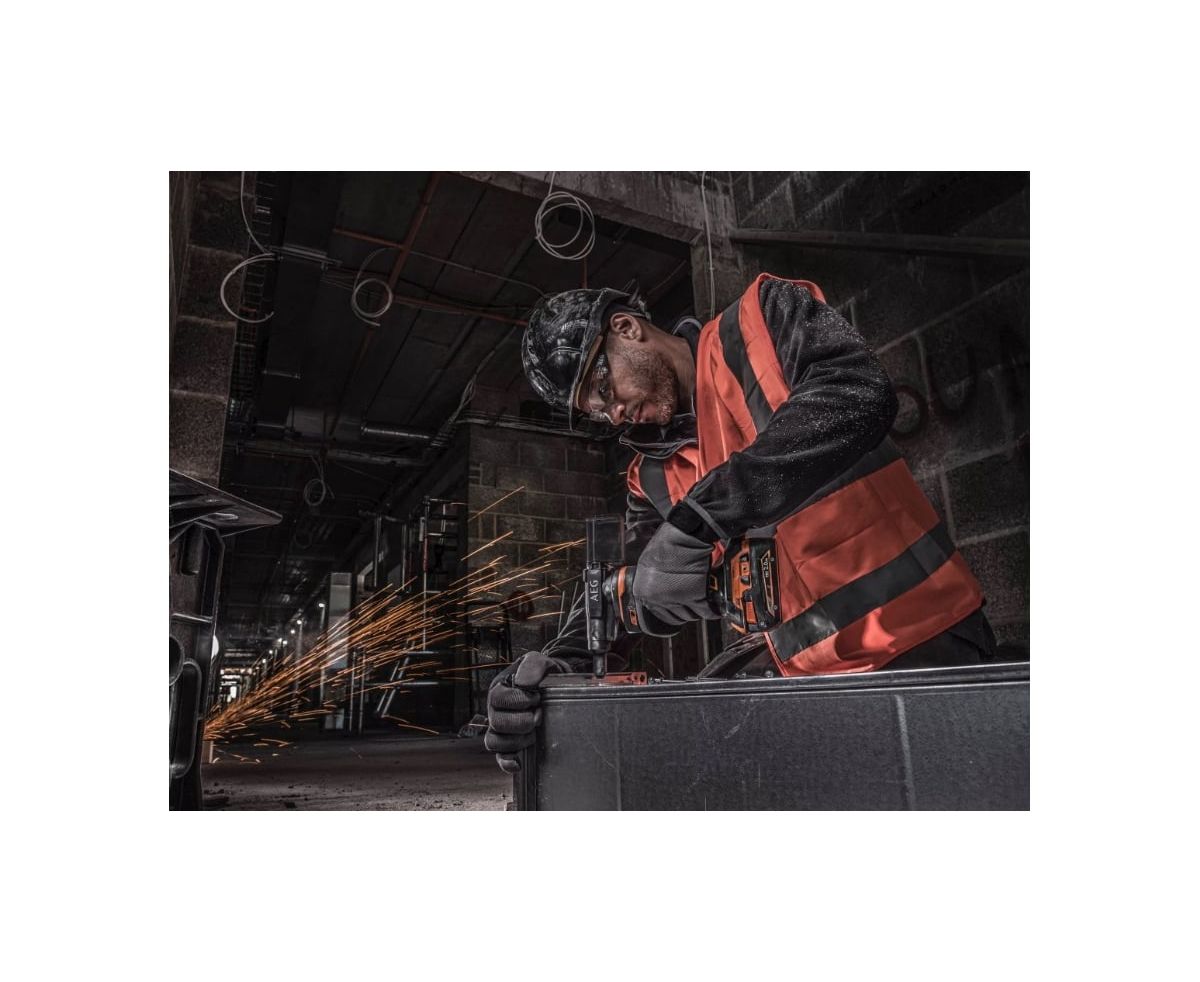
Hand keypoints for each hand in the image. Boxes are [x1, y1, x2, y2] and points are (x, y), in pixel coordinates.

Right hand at [484, 650, 568, 771]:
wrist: (554, 686)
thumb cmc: (543, 674)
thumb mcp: (540, 661)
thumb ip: (533, 666)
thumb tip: (523, 683)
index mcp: (499, 689)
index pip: (498, 698)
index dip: (519, 701)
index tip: (536, 697)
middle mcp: (495, 710)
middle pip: (497, 723)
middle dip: (522, 721)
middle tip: (539, 715)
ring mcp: (500, 728)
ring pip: (495, 741)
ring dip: (517, 740)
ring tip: (534, 732)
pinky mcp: (508, 744)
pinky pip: (500, 757)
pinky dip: (507, 762)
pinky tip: (518, 763)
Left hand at [632, 520, 722, 634]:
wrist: (686, 534)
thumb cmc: (670, 542)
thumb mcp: (650, 565)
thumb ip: (655, 583)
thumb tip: (662, 591)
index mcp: (644, 592)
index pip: (659, 614)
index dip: (672, 610)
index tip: (679, 607)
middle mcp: (658, 598)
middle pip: (676, 616)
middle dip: (686, 610)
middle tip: (692, 600)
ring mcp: (676, 598)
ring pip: (691, 615)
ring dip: (698, 609)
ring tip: (701, 597)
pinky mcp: (695, 596)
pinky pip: (706, 610)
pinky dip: (712, 608)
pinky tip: (712, 603)